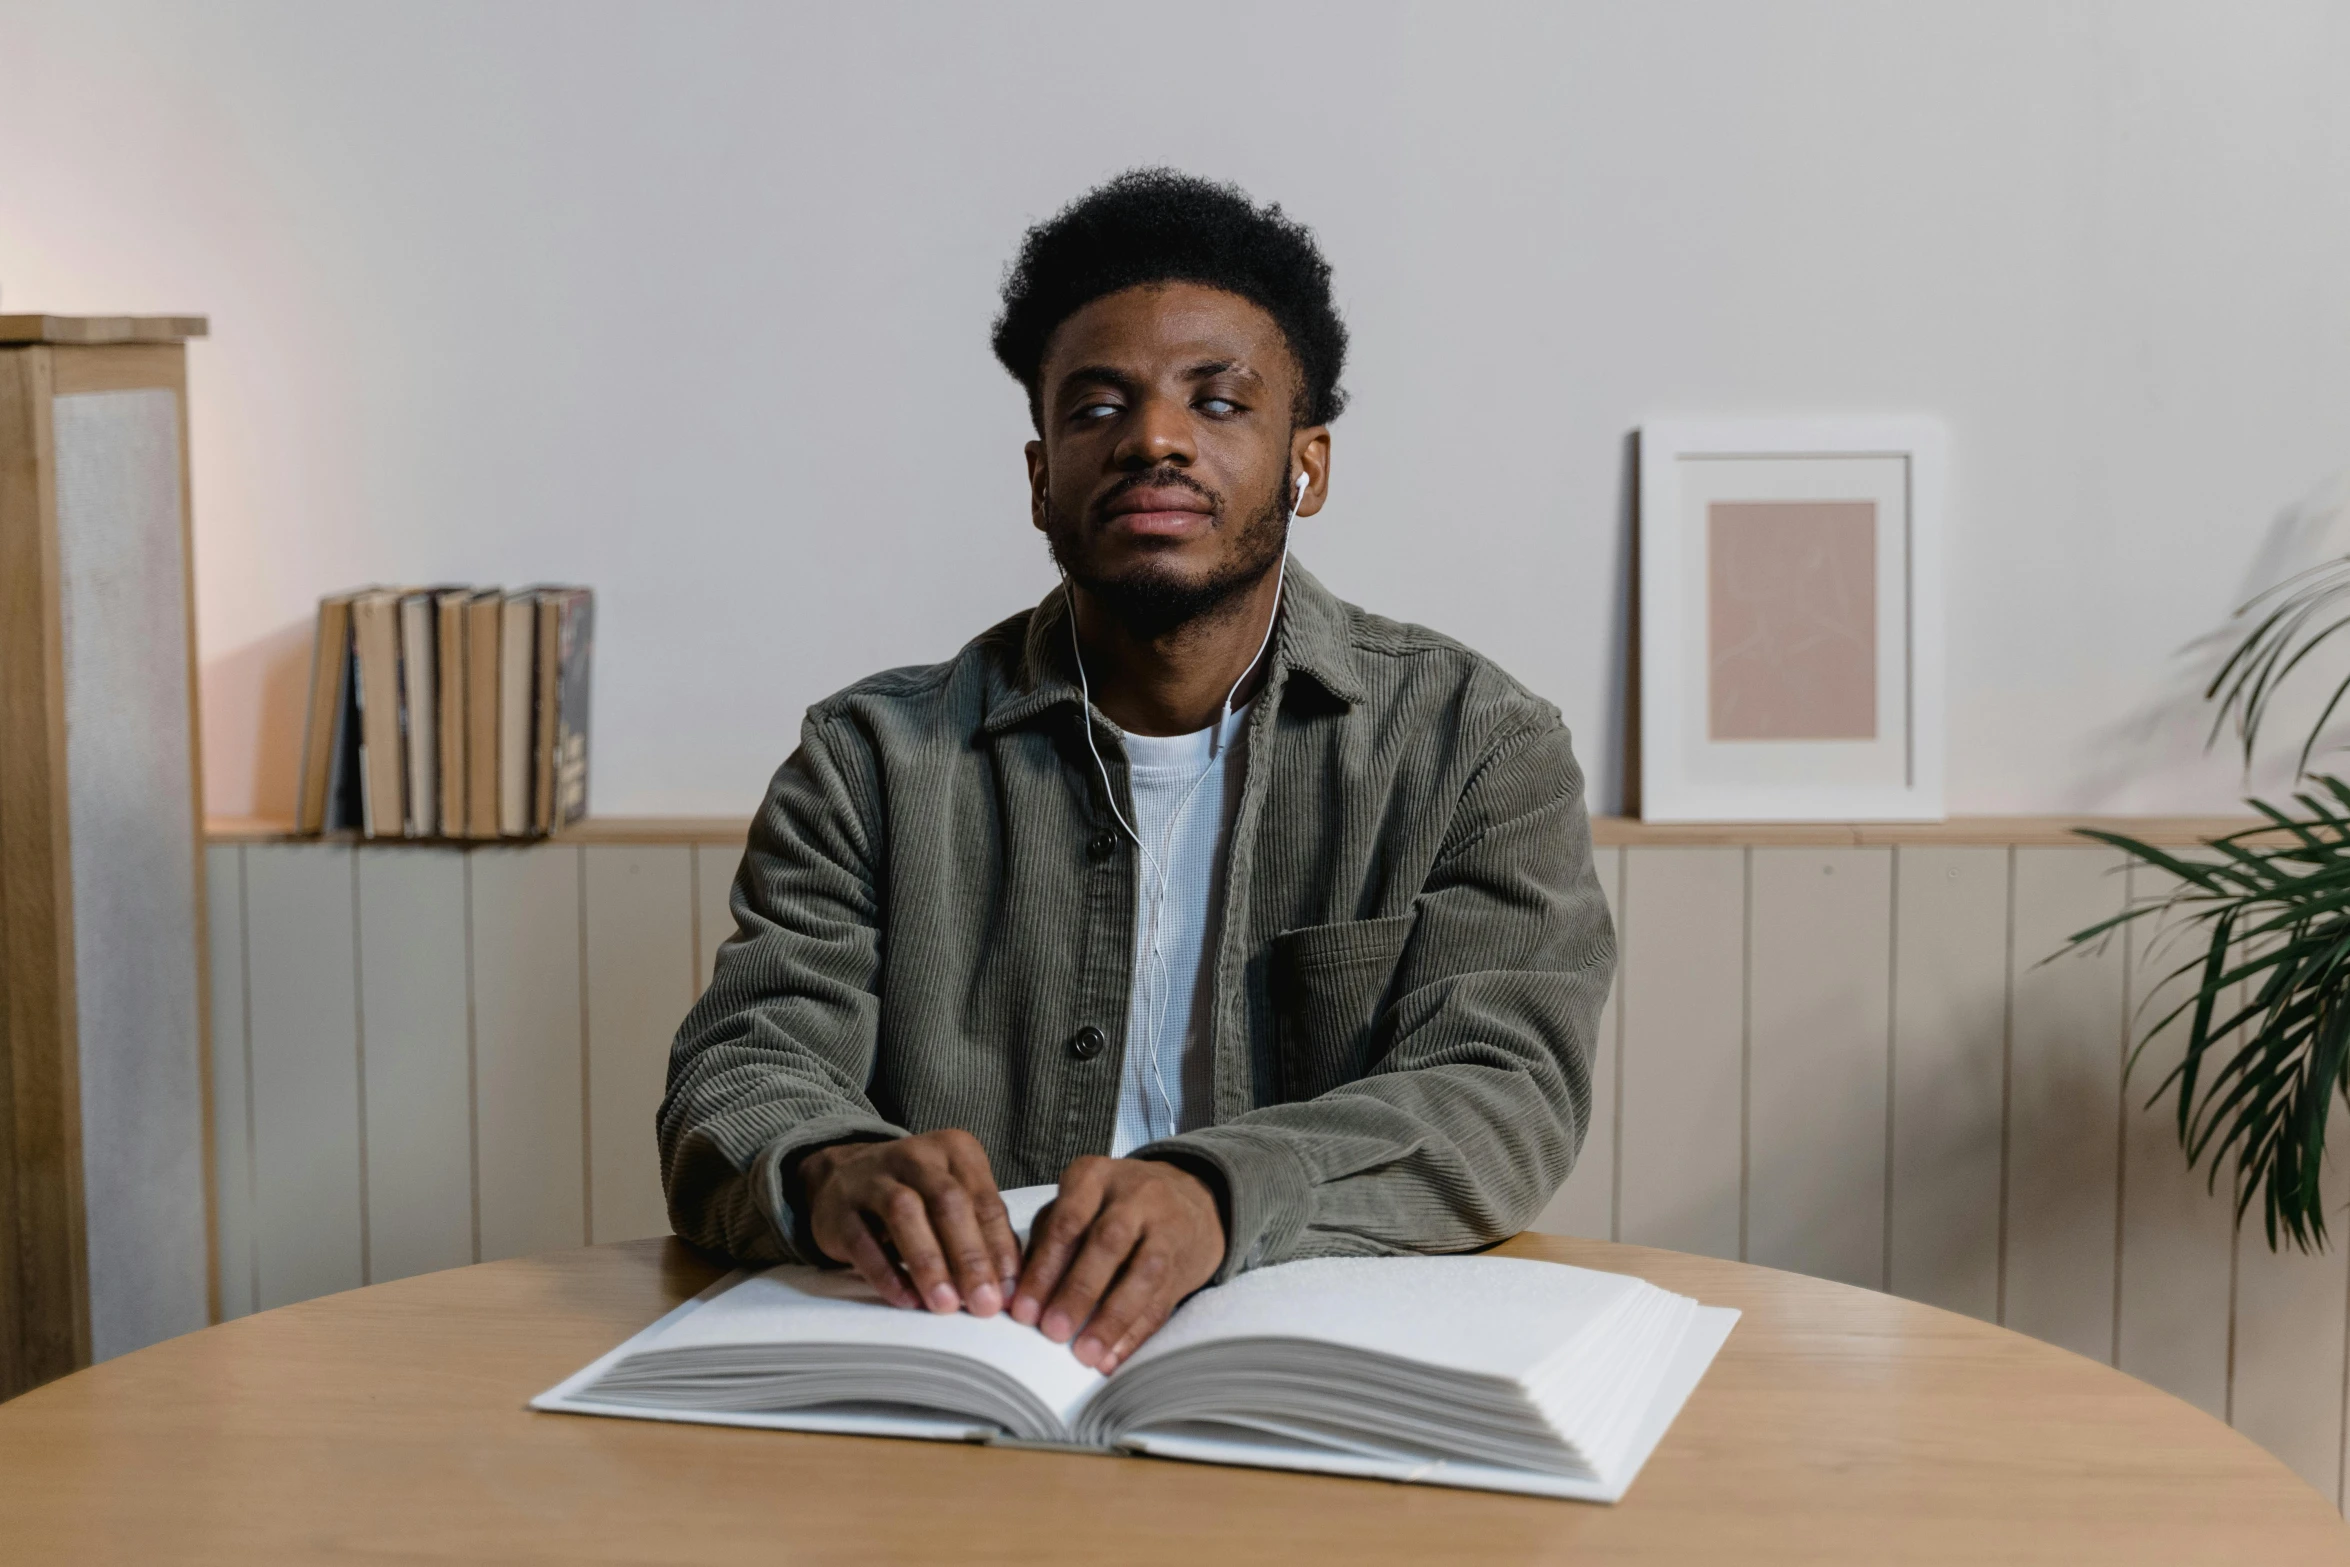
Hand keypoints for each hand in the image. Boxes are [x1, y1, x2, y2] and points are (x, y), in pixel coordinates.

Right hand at [797, 1131, 1022, 1317]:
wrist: (842, 1177)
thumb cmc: (916, 1193)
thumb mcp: (954, 1197)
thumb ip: (982, 1232)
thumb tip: (1010, 1286)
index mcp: (955, 1150)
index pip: (985, 1200)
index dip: (1000, 1248)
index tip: (1010, 1291)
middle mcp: (916, 1156)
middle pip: (948, 1202)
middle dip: (969, 1257)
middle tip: (984, 1303)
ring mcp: (872, 1178)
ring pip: (904, 1213)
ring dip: (928, 1262)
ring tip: (946, 1304)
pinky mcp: (839, 1208)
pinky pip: (863, 1241)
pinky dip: (887, 1273)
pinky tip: (907, 1299)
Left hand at [1010, 1156, 1224, 1373]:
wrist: (1188, 1199)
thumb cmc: (1111, 1207)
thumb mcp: (1077, 1203)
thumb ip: (1047, 1239)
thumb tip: (1015, 1295)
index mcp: (1094, 1177)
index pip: (1067, 1221)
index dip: (1045, 1269)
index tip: (1024, 1312)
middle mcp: (1135, 1195)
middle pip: (1108, 1243)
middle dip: (1078, 1291)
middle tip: (1052, 1332)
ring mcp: (1166, 1227)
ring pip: (1143, 1272)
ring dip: (1112, 1317)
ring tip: (1086, 1355)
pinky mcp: (1184, 1262)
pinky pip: (1162, 1301)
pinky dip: (1136, 1334)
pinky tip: (1113, 1359)